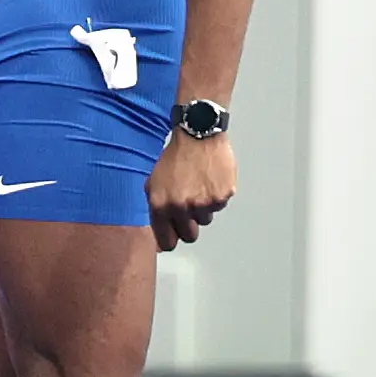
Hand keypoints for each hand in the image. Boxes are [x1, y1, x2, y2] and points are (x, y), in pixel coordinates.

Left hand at [147, 132, 236, 250]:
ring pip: (205, 220)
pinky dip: (215, 197)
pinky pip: (219, 206)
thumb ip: (156, 209)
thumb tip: (160, 233)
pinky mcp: (222, 196)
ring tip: (198, 186)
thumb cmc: (174, 157)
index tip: (172, 238)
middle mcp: (182, 207)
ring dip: (202, 209)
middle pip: (189, 236)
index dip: (170, 241)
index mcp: (161, 205)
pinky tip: (209, 180)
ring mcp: (204, 203)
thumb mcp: (153, 183)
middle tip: (188, 209)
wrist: (198, 135)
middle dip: (188, 226)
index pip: (167, 241)